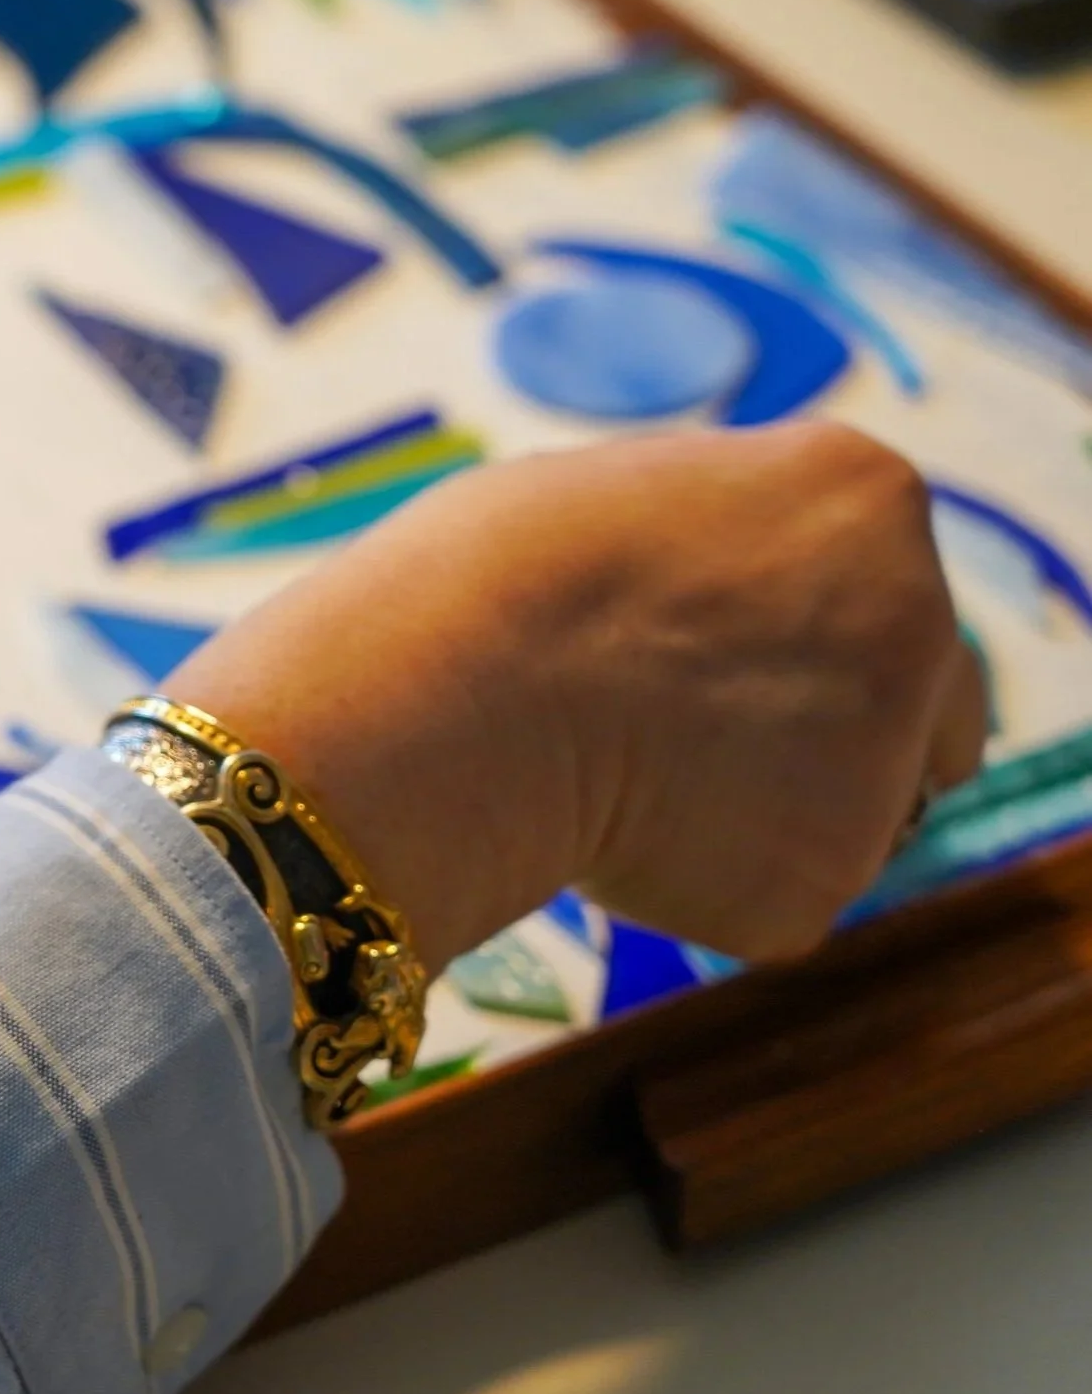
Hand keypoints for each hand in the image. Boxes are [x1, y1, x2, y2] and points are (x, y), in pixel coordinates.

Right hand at [166, 421, 987, 970]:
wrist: (464, 683)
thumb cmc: (499, 573)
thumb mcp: (637, 507)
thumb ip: (725, 554)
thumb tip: (728, 613)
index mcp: (863, 497)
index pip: (890, 583)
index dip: (802, 631)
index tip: (725, 659)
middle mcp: (918, 620)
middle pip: (929, 712)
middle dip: (842, 736)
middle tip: (707, 746)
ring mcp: (883, 762)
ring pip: (849, 816)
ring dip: (769, 813)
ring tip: (626, 776)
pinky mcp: (819, 884)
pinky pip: (768, 896)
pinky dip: (699, 883)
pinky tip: (615, 832)